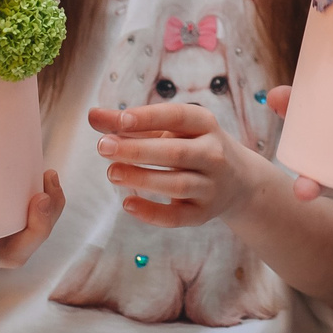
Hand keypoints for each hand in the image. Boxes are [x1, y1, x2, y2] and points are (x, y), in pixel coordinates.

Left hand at [94, 102, 272, 225]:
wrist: (239, 181)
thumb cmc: (193, 146)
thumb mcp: (170, 130)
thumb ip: (131, 124)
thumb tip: (93, 116)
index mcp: (205, 125)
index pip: (178, 117)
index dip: (149, 118)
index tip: (121, 120)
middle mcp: (213, 154)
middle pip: (176, 153)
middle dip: (138, 150)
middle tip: (103, 147)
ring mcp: (211, 186)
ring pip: (177, 184)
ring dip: (142, 178)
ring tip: (111, 172)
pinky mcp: (203, 214)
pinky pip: (177, 216)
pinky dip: (152, 212)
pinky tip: (128, 204)